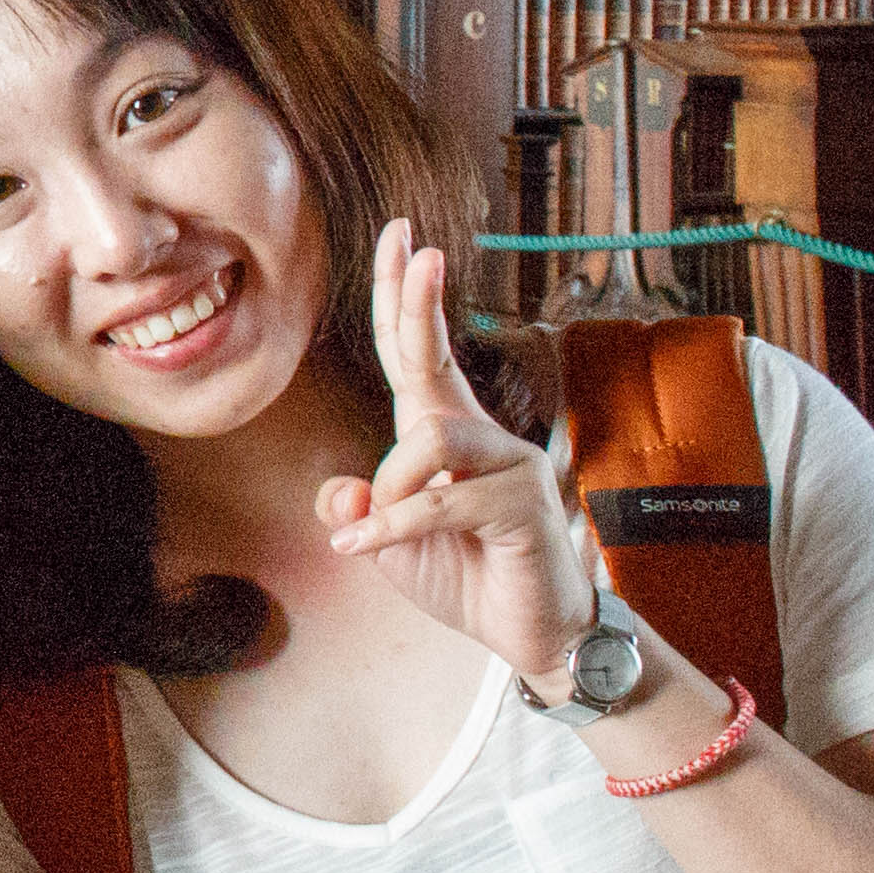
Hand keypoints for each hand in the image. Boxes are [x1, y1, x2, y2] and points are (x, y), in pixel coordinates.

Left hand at [314, 226, 594, 687]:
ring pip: (429, 438)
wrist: (529, 634)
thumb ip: (359, 510)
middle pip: (435, 358)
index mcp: (441, 433)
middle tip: (418, 248)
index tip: (402, 238)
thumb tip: (343, 490)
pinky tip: (360, 548)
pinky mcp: (521, 503)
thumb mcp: (387, 544)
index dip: (405, 298)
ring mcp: (508, 463)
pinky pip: (440, 501)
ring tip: (370, 532)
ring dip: (388, 487)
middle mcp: (478, 436)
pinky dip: (392, 527)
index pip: (414, 353)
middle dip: (420, 301)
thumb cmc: (463, 575)